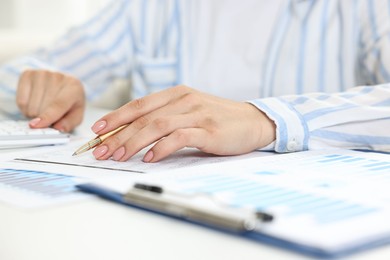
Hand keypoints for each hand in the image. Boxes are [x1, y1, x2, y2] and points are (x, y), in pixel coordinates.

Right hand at [16, 70, 85, 131]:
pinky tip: (34, 102)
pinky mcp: (28, 73)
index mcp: (74, 87)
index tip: (36, 125)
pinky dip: (25, 107)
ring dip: (34, 113)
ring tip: (43, 107)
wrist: (62, 85)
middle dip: (44, 117)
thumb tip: (57, 127)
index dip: (47, 116)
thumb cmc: (70, 102)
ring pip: (30, 106)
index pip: (59, 104)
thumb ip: (69, 123)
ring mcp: (42, 73)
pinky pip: (21, 100)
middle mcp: (58, 77)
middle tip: (50, 113)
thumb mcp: (76, 115)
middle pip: (42, 107)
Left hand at [91, 85, 275, 161]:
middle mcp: (184, 100)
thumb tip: (134, 133)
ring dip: (134, 141)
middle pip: (143, 116)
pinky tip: (149, 158)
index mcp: (176, 94)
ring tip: (118, 156)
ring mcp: (197, 114)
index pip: (139, 105)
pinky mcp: (208, 130)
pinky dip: (162, 147)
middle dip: (118, 134)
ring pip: (157, 125)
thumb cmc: (218, 119)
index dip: (116, 117)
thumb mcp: (189, 111)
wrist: (253, 121)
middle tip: (100, 150)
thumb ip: (166, 117)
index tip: (97, 130)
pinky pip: (179, 137)